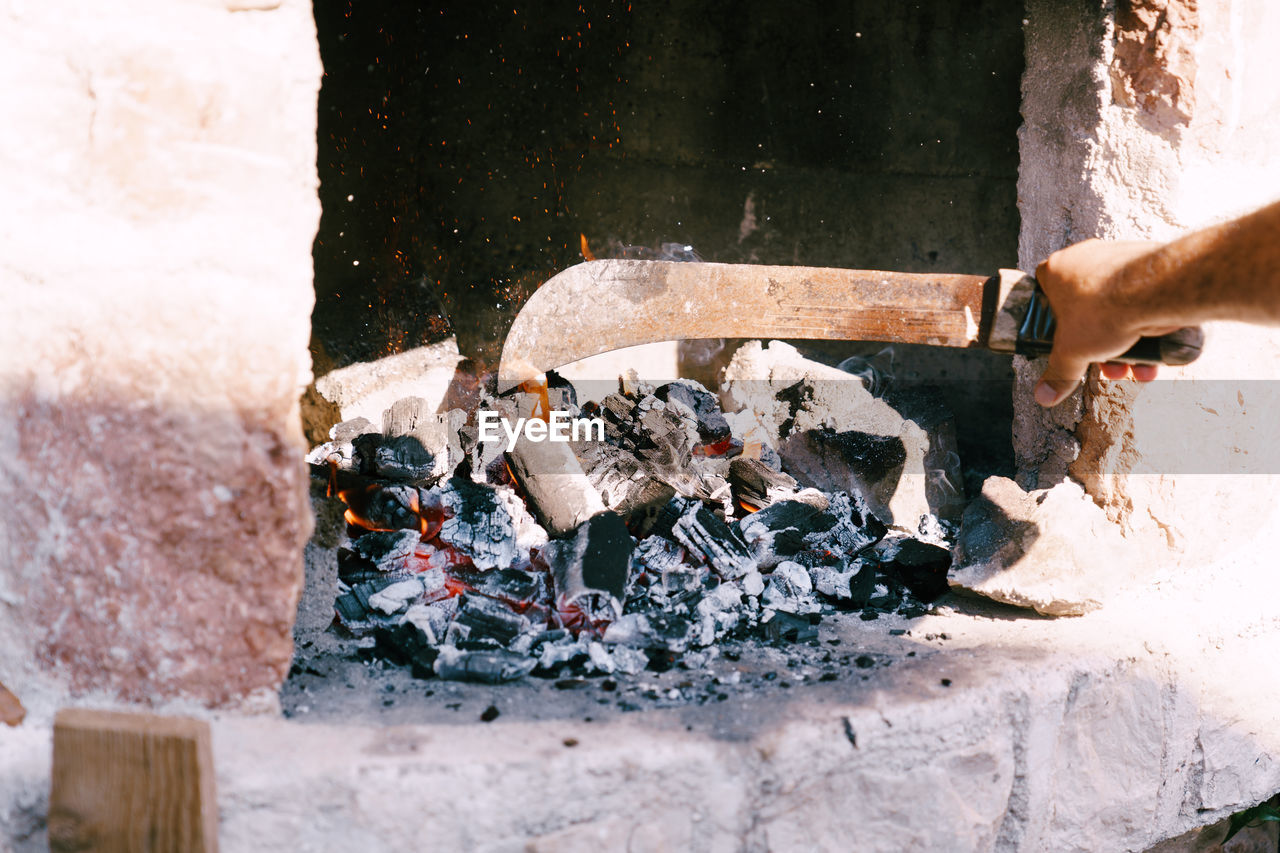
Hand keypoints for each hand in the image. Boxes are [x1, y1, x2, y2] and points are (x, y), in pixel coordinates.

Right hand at [1033, 239, 1175, 405]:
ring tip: (1135, 367)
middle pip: (1086, 310)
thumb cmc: (1107, 308)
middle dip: (1098, 345)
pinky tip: (1154, 355)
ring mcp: (1119, 259)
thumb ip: (1058, 373)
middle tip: (1105, 364)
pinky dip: (1147, 329)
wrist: (1157, 292)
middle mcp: (1087, 257)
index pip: (1045, 293)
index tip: (1064, 341)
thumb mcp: (1072, 352)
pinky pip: (1142, 302)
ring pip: (1116, 309)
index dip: (1054, 321)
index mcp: (1057, 269)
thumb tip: (1044, 394)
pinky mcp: (1149, 266)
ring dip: (1125, 344)